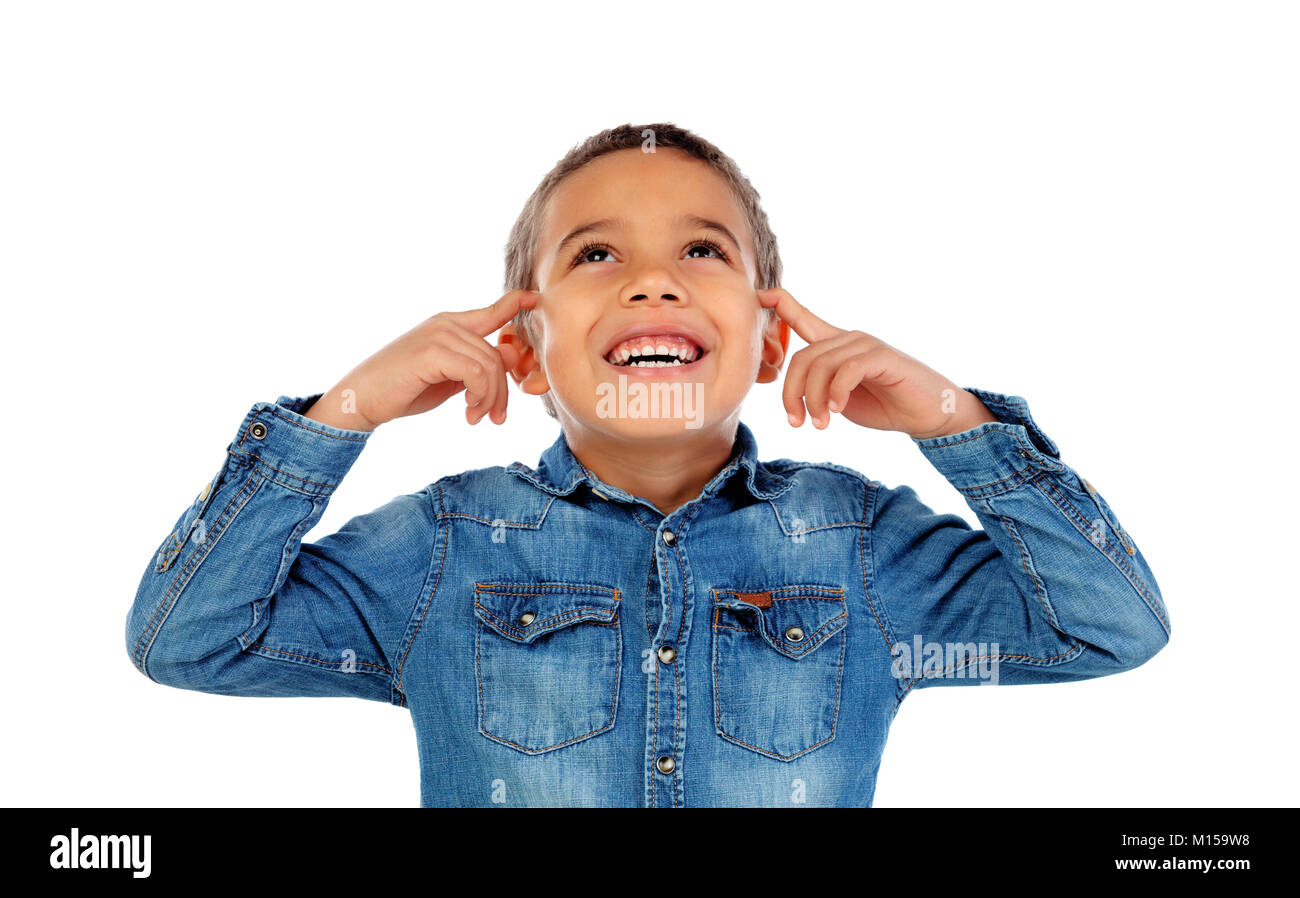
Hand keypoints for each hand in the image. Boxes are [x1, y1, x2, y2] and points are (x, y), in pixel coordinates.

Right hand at [305, 289, 537, 430]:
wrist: (362, 398)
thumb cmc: (404, 389)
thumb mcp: (449, 378)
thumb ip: (477, 366)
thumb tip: (512, 354)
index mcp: (449, 325)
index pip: (490, 311)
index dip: (514, 304)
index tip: (534, 298)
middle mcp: (446, 324)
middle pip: (498, 355)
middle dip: (501, 391)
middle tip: (493, 418)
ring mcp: (439, 335)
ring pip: (490, 365)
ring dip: (490, 398)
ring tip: (477, 418)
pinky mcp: (433, 352)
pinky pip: (477, 372)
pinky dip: (480, 395)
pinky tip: (468, 411)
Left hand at [758, 288, 996, 438]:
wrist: (927, 413)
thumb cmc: (884, 404)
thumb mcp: (840, 398)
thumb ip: (817, 388)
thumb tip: (792, 394)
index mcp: (836, 346)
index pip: (804, 319)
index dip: (782, 305)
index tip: (760, 295)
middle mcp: (849, 339)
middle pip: (802, 357)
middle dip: (791, 393)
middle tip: (797, 422)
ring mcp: (866, 344)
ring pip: (821, 365)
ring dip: (813, 400)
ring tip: (820, 425)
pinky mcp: (883, 356)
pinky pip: (847, 369)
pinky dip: (836, 393)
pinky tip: (837, 412)